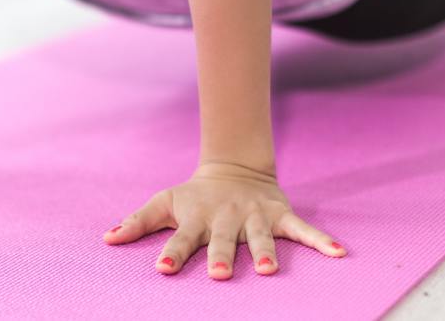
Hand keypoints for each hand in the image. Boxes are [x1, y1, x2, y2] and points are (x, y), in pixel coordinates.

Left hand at [103, 162, 344, 279]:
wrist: (234, 168)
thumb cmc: (194, 196)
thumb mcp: (164, 202)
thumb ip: (137, 222)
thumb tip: (106, 238)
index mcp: (196, 218)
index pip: (181, 238)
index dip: (171, 252)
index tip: (162, 268)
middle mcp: (226, 218)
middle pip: (223, 241)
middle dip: (221, 257)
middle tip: (218, 275)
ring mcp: (255, 217)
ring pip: (261, 237)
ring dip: (266, 252)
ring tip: (270, 271)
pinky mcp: (280, 215)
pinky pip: (303, 230)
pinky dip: (321, 241)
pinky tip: (338, 253)